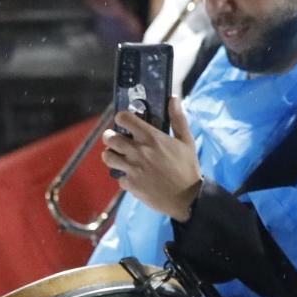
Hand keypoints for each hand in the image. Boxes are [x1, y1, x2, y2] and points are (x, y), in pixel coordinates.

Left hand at [101, 96, 201, 219]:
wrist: (187, 198)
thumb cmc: (188, 168)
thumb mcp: (187, 141)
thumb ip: (178, 119)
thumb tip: (173, 98)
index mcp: (151, 137)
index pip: (124, 119)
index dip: (121, 118)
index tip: (125, 122)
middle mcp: (138, 151)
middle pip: (109, 138)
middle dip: (111, 137)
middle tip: (117, 140)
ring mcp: (132, 168)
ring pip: (108, 157)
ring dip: (112, 156)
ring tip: (121, 158)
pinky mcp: (130, 183)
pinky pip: (118, 177)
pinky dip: (124, 176)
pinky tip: (135, 176)